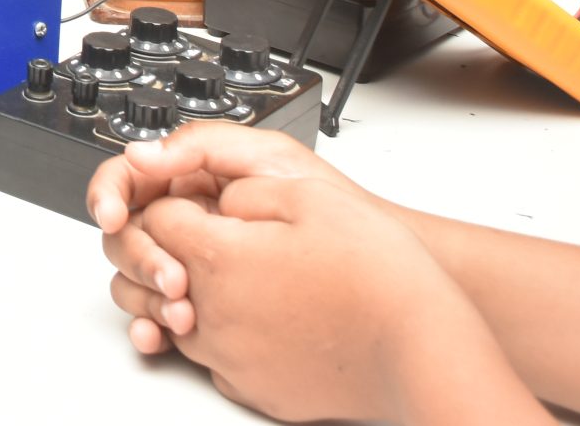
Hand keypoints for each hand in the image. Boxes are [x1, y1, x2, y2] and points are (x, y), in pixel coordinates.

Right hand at [89, 126, 347, 352]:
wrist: (365, 263)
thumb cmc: (326, 204)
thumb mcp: (267, 158)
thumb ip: (201, 145)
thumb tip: (141, 152)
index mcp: (189, 178)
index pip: (126, 180)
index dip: (108, 194)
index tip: (113, 214)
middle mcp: (182, 220)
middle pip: (122, 234)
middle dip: (138, 255)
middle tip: (173, 276)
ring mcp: (187, 264)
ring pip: (130, 277)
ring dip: (143, 293)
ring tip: (182, 309)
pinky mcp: (197, 303)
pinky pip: (153, 315)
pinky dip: (149, 325)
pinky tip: (162, 333)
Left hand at [94, 126, 480, 420]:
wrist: (422, 352)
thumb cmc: (378, 275)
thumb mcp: (309, 195)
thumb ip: (245, 189)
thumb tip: (216, 198)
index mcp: (219, 258)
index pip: (157, 219)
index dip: (177, 200)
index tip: (202, 200)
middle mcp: (213, 314)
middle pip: (158, 273)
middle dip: (176, 249)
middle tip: (218, 235)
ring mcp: (232, 359)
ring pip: (182, 320)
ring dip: (199, 294)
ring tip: (246, 277)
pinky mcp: (256, 390)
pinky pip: (217, 361)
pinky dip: (229, 337)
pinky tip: (268, 319)